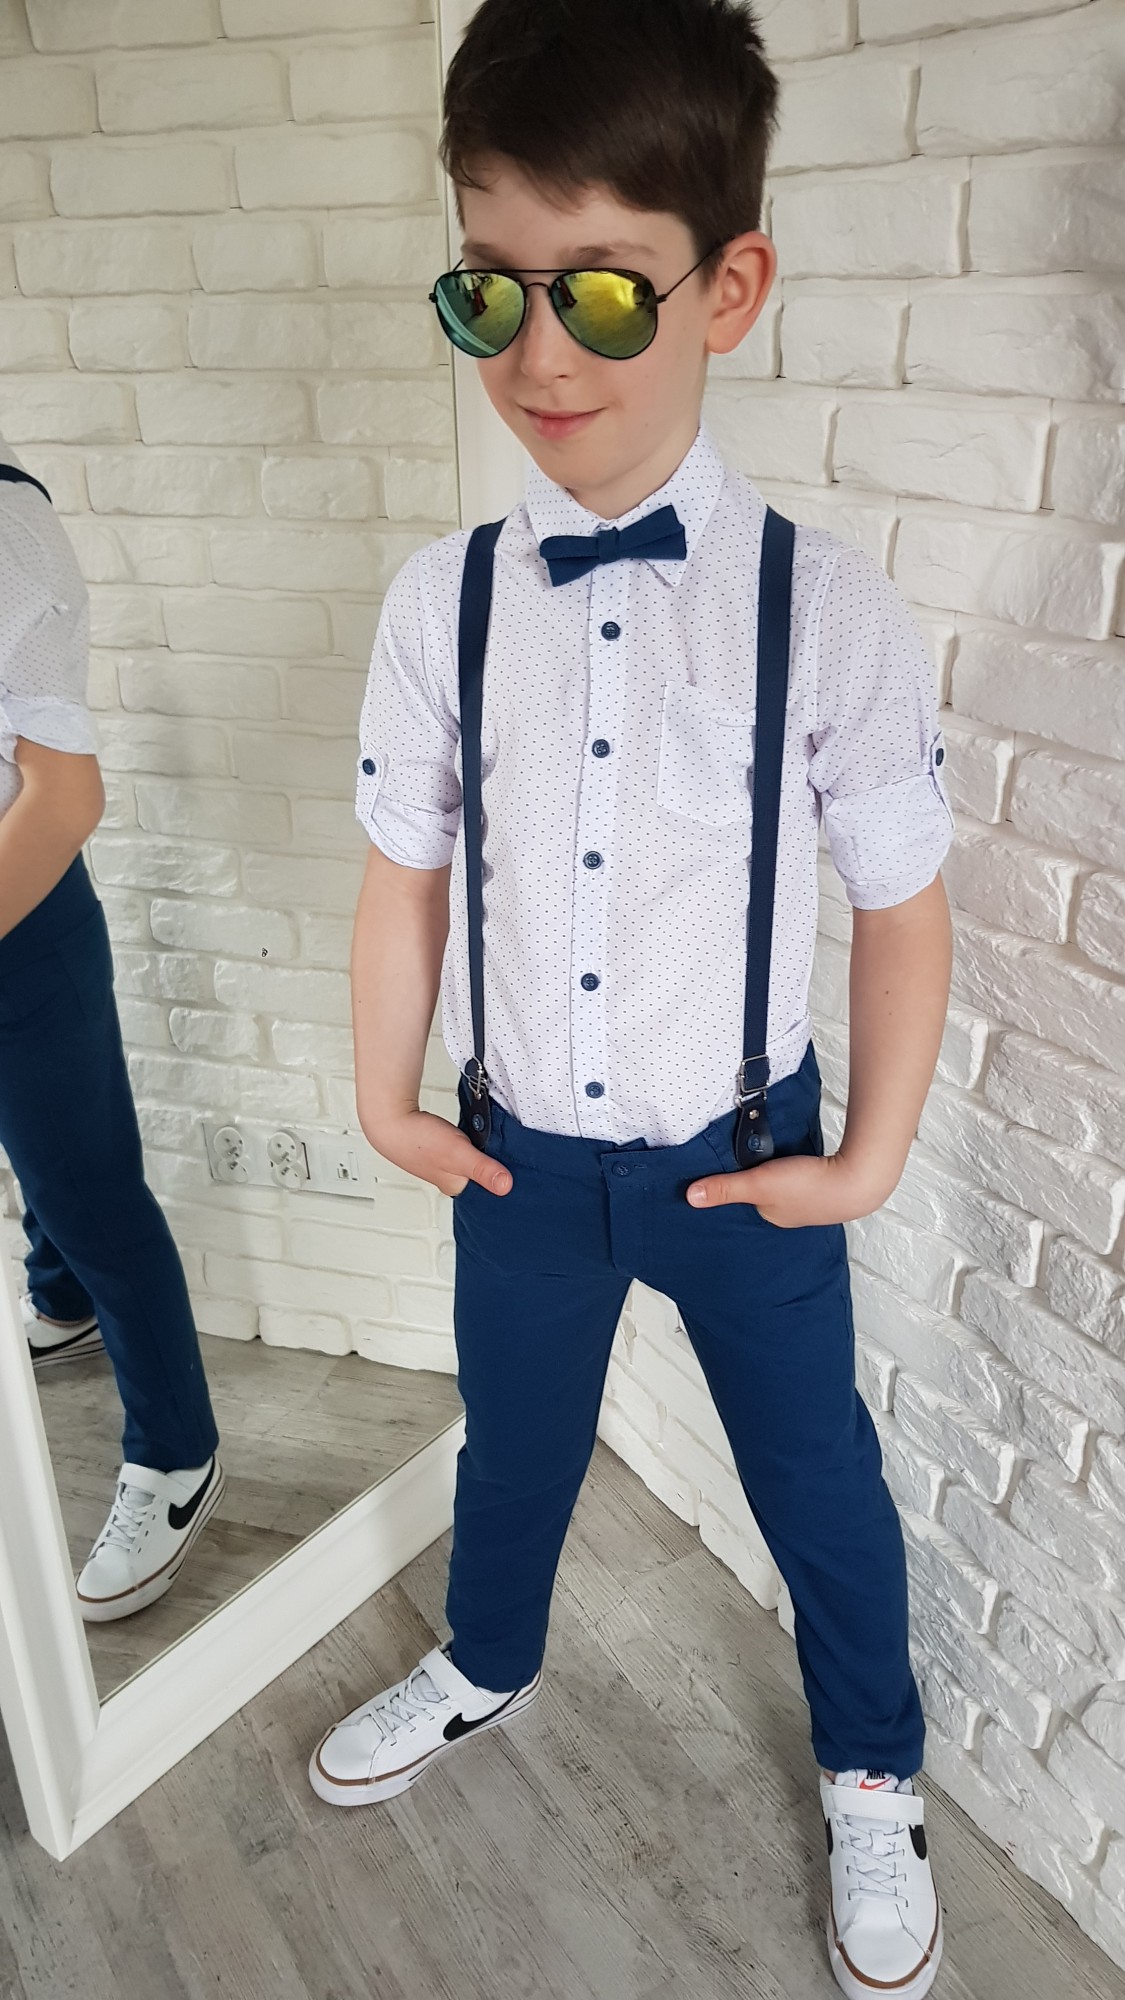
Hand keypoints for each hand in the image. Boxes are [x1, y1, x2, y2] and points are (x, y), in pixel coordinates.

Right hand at [366, 1107, 511, 1200]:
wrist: (390, 1118)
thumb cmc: (417, 1139)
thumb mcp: (458, 1154)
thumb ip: (483, 1169)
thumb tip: (506, 1186)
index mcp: (455, 1187)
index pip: (487, 1194)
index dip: (503, 1183)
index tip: (519, 1175)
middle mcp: (450, 1178)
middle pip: (481, 1177)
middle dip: (495, 1168)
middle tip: (511, 1157)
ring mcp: (444, 1162)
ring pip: (472, 1162)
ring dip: (482, 1153)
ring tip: (495, 1146)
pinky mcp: (439, 1146)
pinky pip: (463, 1147)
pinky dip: (470, 1142)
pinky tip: (473, 1134)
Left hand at [685, 1148, 890, 1227]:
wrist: (859, 1179)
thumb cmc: (810, 1186)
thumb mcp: (758, 1184)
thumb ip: (725, 1188)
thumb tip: (690, 1197)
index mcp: (773, 1217)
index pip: (748, 1200)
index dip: (741, 1184)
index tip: (737, 1168)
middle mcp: (793, 1214)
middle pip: (768, 1192)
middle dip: (762, 1178)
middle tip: (759, 1158)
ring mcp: (814, 1201)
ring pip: (788, 1184)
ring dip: (784, 1171)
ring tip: (781, 1157)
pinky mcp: (830, 1184)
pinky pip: (808, 1176)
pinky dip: (803, 1168)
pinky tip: (804, 1158)